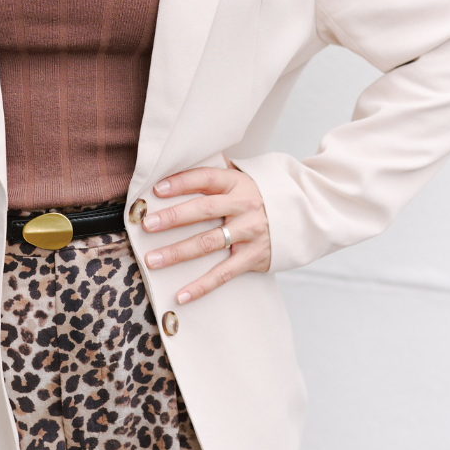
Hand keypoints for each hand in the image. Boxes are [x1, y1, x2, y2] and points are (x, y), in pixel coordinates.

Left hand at [142, 163, 270, 303]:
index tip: (156, 190)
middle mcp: (243, 206)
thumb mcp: (243, 178)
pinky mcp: (253, 257)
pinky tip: (182, 294)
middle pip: (204, 210)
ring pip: (208, 243)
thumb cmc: (259, 197)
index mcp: (237, 184)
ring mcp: (249, 232)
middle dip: (173, 218)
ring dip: (177, 252)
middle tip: (147, 225)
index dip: (181, 182)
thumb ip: (217, 171)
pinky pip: (224, 273)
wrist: (302, 217)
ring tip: (152, 260)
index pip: (205, 179)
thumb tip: (185, 155)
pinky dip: (202, 285)